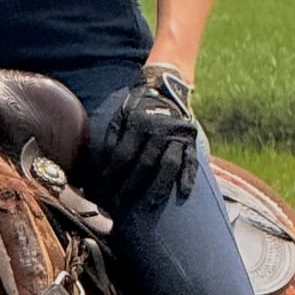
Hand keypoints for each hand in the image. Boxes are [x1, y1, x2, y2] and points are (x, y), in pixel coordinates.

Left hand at [96, 66, 200, 210]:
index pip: (124, 155)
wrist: (166, 88)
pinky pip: (191, 162)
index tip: (104, 190)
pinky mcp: (192, 141)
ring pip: (168, 166)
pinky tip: (181, 194)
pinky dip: (188, 179)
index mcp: (139, 122)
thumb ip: (111, 138)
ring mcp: (178, 135)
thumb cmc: (138, 107)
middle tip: (120, 205)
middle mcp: (160, 128)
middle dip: (130, 187)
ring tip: (148, 206)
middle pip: (144, 164)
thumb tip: (102, 167)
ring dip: (158, 188)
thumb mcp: (120, 116)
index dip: (112, 174)